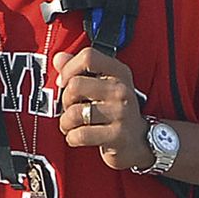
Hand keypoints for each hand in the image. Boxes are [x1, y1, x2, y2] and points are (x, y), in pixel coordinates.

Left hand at [54, 48, 149, 170]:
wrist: (140, 140)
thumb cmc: (117, 111)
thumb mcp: (104, 85)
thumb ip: (81, 70)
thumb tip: (59, 58)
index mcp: (118, 72)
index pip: (88, 57)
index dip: (68, 68)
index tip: (64, 81)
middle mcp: (121, 90)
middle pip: (75, 85)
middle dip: (64, 101)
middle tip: (71, 108)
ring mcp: (120, 112)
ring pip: (74, 113)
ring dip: (66, 123)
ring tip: (72, 126)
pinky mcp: (117, 135)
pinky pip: (80, 135)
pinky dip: (72, 138)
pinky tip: (78, 137)